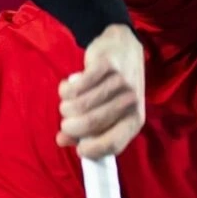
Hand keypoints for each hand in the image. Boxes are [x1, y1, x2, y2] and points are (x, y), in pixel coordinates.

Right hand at [57, 24, 144, 158]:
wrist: (124, 47)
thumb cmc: (114, 88)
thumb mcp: (109, 112)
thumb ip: (88, 131)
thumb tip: (61, 140)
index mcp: (135, 120)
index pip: (113, 144)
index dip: (92, 150)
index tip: (79, 148)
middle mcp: (130, 102)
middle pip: (91, 123)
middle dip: (71, 127)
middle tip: (66, 122)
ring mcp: (120, 82)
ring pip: (81, 105)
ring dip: (66, 107)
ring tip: (66, 104)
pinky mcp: (106, 65)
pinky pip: (77, 86)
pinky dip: (66, 90)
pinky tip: (67, 87)